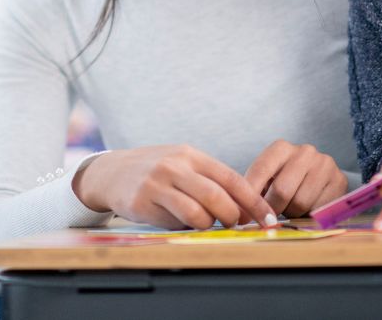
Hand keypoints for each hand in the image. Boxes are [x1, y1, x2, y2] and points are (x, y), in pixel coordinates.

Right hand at [72, 145, 275, 229]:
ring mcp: (158, 184)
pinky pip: (174, 222)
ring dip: (209, 224)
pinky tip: (183, 222)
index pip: (231, 178)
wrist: (113, 172)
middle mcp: (176, 166)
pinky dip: (186, 227)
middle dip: (233, 216)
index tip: (268, 217)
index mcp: (192, 155)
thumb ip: (210, 180)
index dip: (253, 200)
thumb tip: (246, 207)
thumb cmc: (157, 171)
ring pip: (197, 212)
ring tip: (207, 223)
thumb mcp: (184, 164)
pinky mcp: (143, 202)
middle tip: (236, 224)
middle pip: (217, 196)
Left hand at [244, 140, 347, 217]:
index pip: (261, 170)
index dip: (250, 197)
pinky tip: (308, 207)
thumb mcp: (268, 179)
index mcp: (281, 148)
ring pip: (300, 202)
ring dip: (292, 212)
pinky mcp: (339, 180)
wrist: (320, 176)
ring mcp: (324, 164)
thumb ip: (254, 191)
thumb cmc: (286, 180)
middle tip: (270, 217)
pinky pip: (319, 209)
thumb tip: (240, 214)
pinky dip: (310, 214)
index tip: (242, 217)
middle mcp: (305, 151)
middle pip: (282, 190)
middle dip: (272, 209)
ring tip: (291, 207)